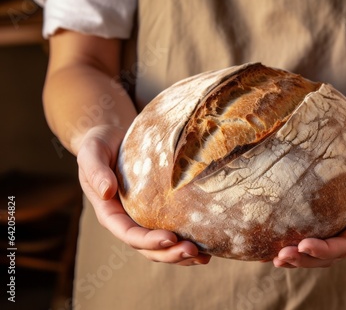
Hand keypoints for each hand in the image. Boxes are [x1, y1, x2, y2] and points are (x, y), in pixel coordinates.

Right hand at [76, 125, 210, 264]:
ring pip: (162, 245)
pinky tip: (207, 246)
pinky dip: (188, 241)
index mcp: (109, 211)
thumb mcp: (92, 152)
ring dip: (181, 254)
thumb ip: (95, 171)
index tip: (169, 238)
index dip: (148, 240)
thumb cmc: (100, 143)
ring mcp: (144, 217)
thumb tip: (106, 192)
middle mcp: (127, 219)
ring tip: (204, 256)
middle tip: (193, 251)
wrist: (112, 135)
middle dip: (170, 253)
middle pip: (147, 247)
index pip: (128, 233)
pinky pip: (173, 231)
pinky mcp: (159, 209)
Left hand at [273, 126, 345, 267]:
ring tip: (274, 258)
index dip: (327, 248)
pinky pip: (315, 232)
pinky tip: (274, 242)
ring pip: (321, 249)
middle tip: (279, 257)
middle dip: (306, 259)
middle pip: (332, 253)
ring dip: (299, 257)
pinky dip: (296, 241)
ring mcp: (345, 222)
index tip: (304, 245)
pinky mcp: (333, 213)